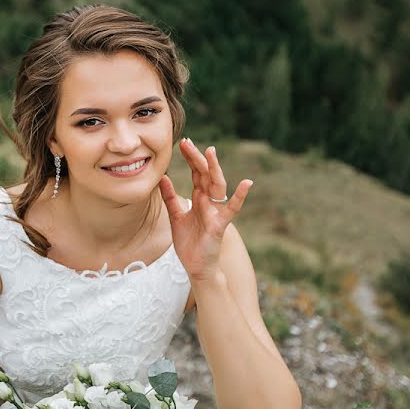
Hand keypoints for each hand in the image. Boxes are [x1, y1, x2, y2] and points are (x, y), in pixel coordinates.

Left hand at [159, 138, 251, 282]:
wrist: (196, 266)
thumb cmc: (189, 242)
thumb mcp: (175, 216)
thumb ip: (170, 197)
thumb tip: (162, 177)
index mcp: (199, 198)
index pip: (195, 173)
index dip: (190, 158)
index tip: (183, 142)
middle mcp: (209, 201)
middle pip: (205, 175)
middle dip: (196, 158)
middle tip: (188, 142)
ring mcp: (216, 211)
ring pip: (217, 186)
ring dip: (214, 168)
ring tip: (211, 152)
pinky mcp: (220, 224)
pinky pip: (232, 209)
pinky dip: (240, 196)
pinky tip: (247, 183)